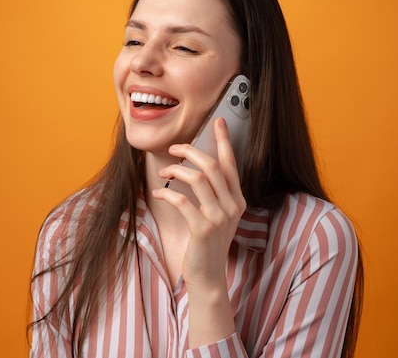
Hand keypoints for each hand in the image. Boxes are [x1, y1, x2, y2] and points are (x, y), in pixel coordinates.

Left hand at [151, 118, 245, 345]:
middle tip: (175, 148)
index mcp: (237, 200)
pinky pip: (183, 200)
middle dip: (191, 151)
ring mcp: (219, 218)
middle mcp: (232, 206)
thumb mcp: (217, 216)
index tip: (217, 122)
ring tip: (165, 172)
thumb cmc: (207, 243)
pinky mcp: (202, 229)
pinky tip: (160, 192)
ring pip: (198, 179)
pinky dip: (168, 192)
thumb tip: (195, 167)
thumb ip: (214, 194)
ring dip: (177, 170)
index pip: (231, 164)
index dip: (223, 141)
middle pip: (212, 166)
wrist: (208, 275)